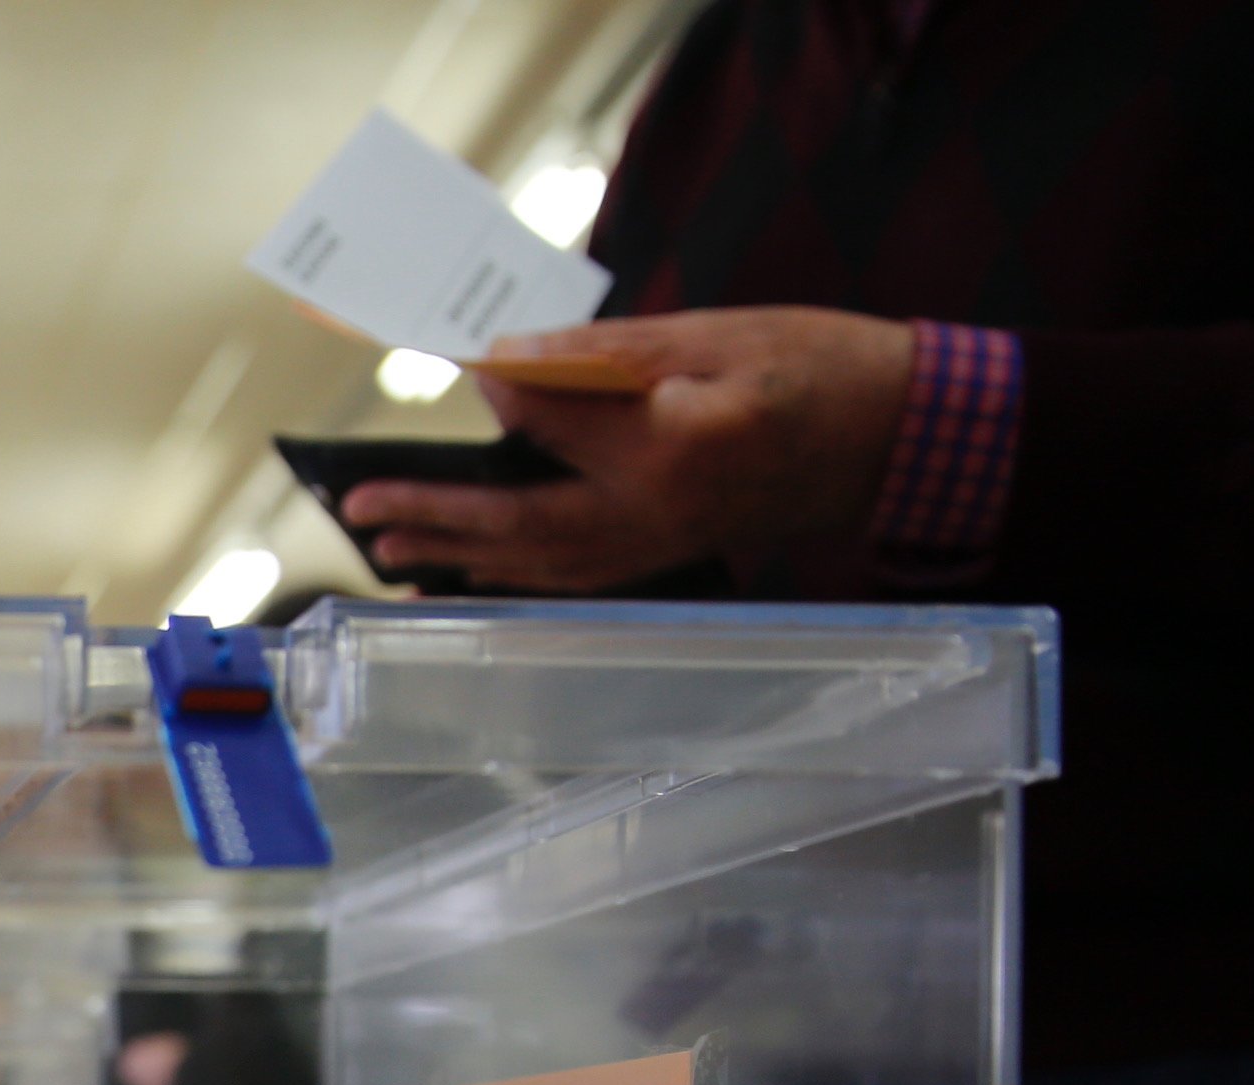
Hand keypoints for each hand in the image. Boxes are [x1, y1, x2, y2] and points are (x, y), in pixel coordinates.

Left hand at [340, 307, 912, 591]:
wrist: (892, 437)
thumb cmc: (812, 369)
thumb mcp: (713, 336)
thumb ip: (602, 358)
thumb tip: (502, 364)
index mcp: (674, 449)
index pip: (553, 425)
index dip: (501, 394)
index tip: (456, 364)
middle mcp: (656, 516)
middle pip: (522, 523)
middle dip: (436, 517)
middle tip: (361, 510)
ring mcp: (657, 548)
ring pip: (535, 562)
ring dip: (455, 556)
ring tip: (385, 546)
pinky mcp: (660, 558)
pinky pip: (564, 577)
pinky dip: (504, 578)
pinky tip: (456, 578)